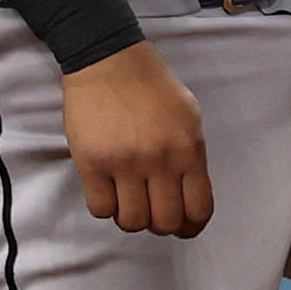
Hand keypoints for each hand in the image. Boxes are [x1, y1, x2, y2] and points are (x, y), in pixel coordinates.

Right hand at [60, 43, 213, 238]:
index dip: (193, 226)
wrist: (109, 62)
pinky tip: (109, 189)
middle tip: (154, 211)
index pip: (199, 208)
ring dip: (132, 217)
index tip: (186, 228)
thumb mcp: (188, 116)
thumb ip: (191, 155)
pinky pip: (100, 209)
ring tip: (130, 198)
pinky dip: (106, 207)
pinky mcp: (91, 164)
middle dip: (162, 224)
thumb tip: (189, 193)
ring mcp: (124, 164)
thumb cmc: (152, 86)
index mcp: (189, 149)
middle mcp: (159, 161)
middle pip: (165, 222)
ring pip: (132, 222)